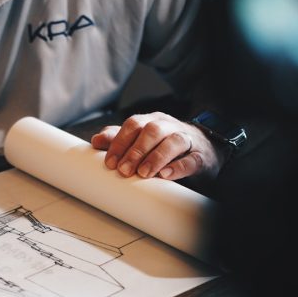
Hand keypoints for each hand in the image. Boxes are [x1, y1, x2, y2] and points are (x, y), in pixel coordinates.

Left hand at [91, 111, 225, 179]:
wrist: (202, 150)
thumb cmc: (164, 145)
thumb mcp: (141, 140)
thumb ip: (119, 139)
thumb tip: (95, 140)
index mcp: (151, 121)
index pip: (133, 125)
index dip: (120, 142)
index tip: (110, 163)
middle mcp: (169, 126)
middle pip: (152, 131)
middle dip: (135, 151)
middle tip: (124, 170)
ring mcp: (186, 139)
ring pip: (173, 141)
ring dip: (155, 157)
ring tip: (143, 174)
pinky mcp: (200, 156)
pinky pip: (191, 159)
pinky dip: (178, 167)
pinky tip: (165, 175)